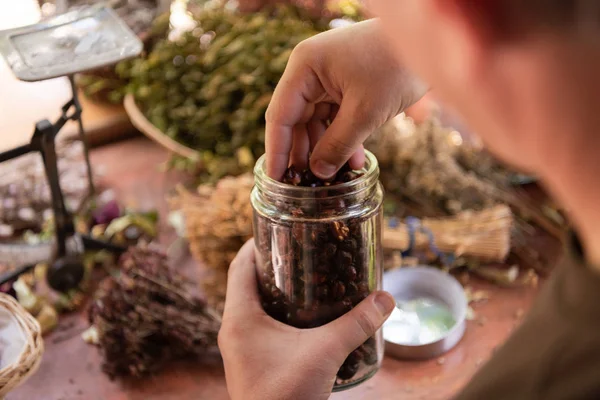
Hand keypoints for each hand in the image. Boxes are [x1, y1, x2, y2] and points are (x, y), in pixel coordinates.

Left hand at [218, 240, 395, 399]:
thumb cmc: (286, 396)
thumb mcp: (324, 353)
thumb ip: (355, 324)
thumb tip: (386, 299)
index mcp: (239, 318)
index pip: (239, 266)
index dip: (255, 244)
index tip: (277, 230)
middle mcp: (234, 329)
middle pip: (246, 283)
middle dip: (271, 265)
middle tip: (299, 251)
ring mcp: (241, 348)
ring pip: (253, 306)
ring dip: (274, 290)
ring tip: (304, 278)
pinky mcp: (251, 362)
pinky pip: (259, 326)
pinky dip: (277, 313)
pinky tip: (304, 317)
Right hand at [265, 19, 425, 179]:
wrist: (431, 41)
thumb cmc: (397, 66)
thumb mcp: (365, 112)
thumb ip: (338, 144)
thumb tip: (318, 173)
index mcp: (305, 67)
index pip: (280, 115)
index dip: (277, 150)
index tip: (275, 180)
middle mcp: (311, 70)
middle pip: (297, 120)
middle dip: (305, 153)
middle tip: (306, 186)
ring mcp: (329, 77)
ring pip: (317, 122)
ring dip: (327, 149)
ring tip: (336, 179)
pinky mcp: (347, 83)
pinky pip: (336, 116)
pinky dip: (344, 138)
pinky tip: (355, 163)